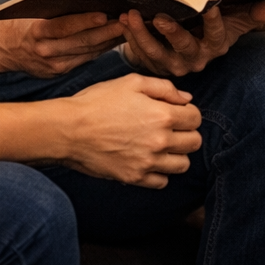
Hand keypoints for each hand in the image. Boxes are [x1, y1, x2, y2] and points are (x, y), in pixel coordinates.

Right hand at [0, 12, 124, 78]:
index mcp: (36, 31)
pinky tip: (114, 39)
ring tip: (128, 28)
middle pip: (82, 42)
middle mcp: (44, 51)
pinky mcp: (58, 73)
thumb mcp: (35, 1)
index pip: (64, 26)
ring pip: (88, 52)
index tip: (104, 14)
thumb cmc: (21, 17)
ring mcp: (52, 65)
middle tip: (127, 21)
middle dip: (107, 32)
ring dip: (109, 41)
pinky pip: (85, 59)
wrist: (0, 47)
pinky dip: (101, 49)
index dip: (85, 21)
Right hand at [53, 73, 201, 187]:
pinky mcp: (134, 178)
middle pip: (194, 143)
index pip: (196, 118)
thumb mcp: (131, 82)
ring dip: (176, 155)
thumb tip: (186, 98)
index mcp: (162, 115)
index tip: (176, 112)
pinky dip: (159, 173)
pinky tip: (148, 160)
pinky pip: (162, 182)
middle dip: (186, 133)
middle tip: (170, 129)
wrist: (68, 130)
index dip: (188, 113)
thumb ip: (164, 88)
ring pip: (182, 165)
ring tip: (161, 146)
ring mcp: (148, 162)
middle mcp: (160, 141)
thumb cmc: (98, 102)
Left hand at [118, 2, 264, 75]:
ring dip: (142, 36)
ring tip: (131, 16)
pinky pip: (141, 54)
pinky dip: (130, 38)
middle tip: (161, 17)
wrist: (190, 18)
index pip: (219, 34)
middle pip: (186, 49)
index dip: (215, 22)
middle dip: (173, 34)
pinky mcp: (155, 63)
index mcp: (219, 42)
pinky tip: (122, 20)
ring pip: (158, 54)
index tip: (209, 5)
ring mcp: (176, 63)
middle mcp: (199, 57)